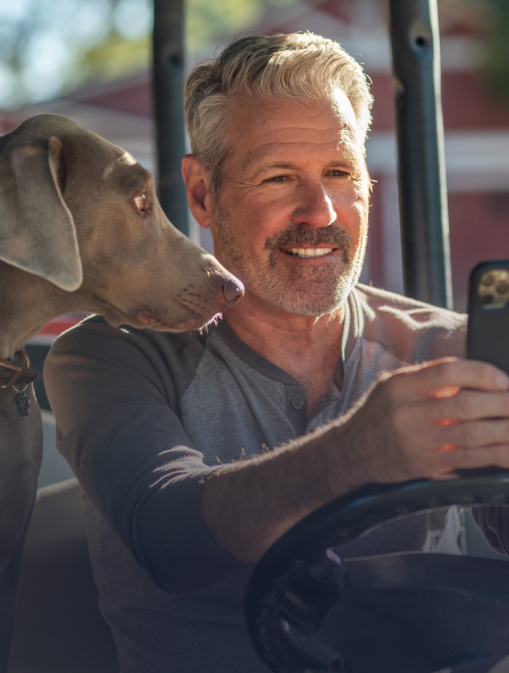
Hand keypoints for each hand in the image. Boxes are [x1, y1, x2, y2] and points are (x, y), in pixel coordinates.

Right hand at [334, 357, 508, 484]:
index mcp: (400, 386)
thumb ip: (427, 380)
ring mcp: (415, 441)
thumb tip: (473, 375)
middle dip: (502, 403)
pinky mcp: (424, 465)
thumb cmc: (377, 415)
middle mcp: (406, 412)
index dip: (481, 374)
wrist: (351, 452)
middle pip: (465, 405)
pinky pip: (467, 459)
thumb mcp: (392, 387)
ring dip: (504, 430)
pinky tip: (508, 451)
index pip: (447, 372)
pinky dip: (494, 455)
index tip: (503, 379)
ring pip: (471, 434)